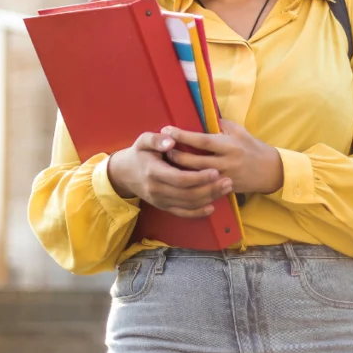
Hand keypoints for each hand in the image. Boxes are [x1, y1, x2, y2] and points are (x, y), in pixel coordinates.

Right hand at [107, 131, 233, 217]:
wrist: (124, 173)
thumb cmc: (139, 153)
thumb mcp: (143, 140)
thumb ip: (156, 139)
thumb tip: (171, 140)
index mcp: (153, 172)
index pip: (180, 178)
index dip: (199, 177)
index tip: (215, 171)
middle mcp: (157, 190)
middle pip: (187, 194)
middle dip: (210, 189)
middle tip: (228, 181)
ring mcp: (160, 200)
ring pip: (188, 204)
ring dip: (209, 198)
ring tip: (225, 189)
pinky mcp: (163, 207)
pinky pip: (182, 213)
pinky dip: (198, 212)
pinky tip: (211, 206)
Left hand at [162, 120, 283, 194]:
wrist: (269, 171)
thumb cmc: (252, 147)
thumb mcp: (239, 131)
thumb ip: (220, 124)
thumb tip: (200, 116)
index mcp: (229, 145)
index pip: (202, 140)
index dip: (183, 135)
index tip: (167, 130)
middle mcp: (226, 162)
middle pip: (194, 161)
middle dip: (176, 155)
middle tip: (161, 148)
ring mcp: (224, 178)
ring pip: (196, 177)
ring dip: (179, 170)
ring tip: (165, 163)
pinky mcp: (224, 189)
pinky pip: (203, 187)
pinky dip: (189, 183)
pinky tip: (178, 179)